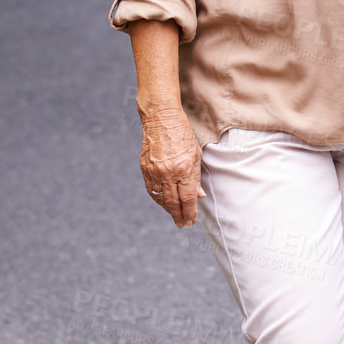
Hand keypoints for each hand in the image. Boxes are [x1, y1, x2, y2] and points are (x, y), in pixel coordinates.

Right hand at [139, 107, 203, 227]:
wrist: (161, 119)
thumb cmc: (182, 134)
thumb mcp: (196, 154)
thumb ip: (196, 177)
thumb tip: (198, 196)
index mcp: (183, 168)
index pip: (188, 198)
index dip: (190, 212)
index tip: (191, 221)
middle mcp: (168, 172)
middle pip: (173, 202)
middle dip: (179, 215)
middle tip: (182, 224)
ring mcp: (154, 171)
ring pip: (161, 198)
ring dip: (168, 210)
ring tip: (175, 216)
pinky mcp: (145, 169)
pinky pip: (151, 190)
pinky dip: (158, 199)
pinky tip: (163, 204)